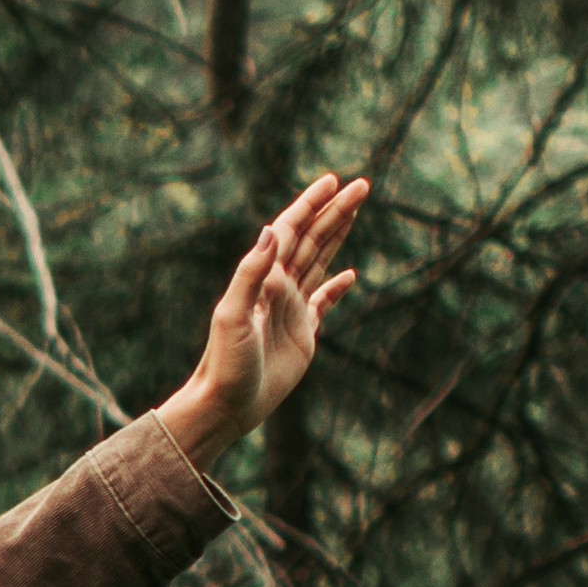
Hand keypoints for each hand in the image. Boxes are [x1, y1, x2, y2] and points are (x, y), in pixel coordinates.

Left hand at [162, 173, 370, 458]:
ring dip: (337, 236)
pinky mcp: (302, 334)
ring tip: (356, 210)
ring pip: (319, 262)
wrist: (226, 405)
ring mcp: (291, 310)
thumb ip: (251, 274)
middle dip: (336, 212)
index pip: (292, 230)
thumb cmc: (225, 363)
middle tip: (363, 185)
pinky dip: (337, 287)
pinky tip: (350, 274)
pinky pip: (324, 303)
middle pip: (312, 239)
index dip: (312, 204)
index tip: (333, 182)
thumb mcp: (233, 316)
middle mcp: (278, 288)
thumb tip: (271, 230)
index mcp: (263, 278)